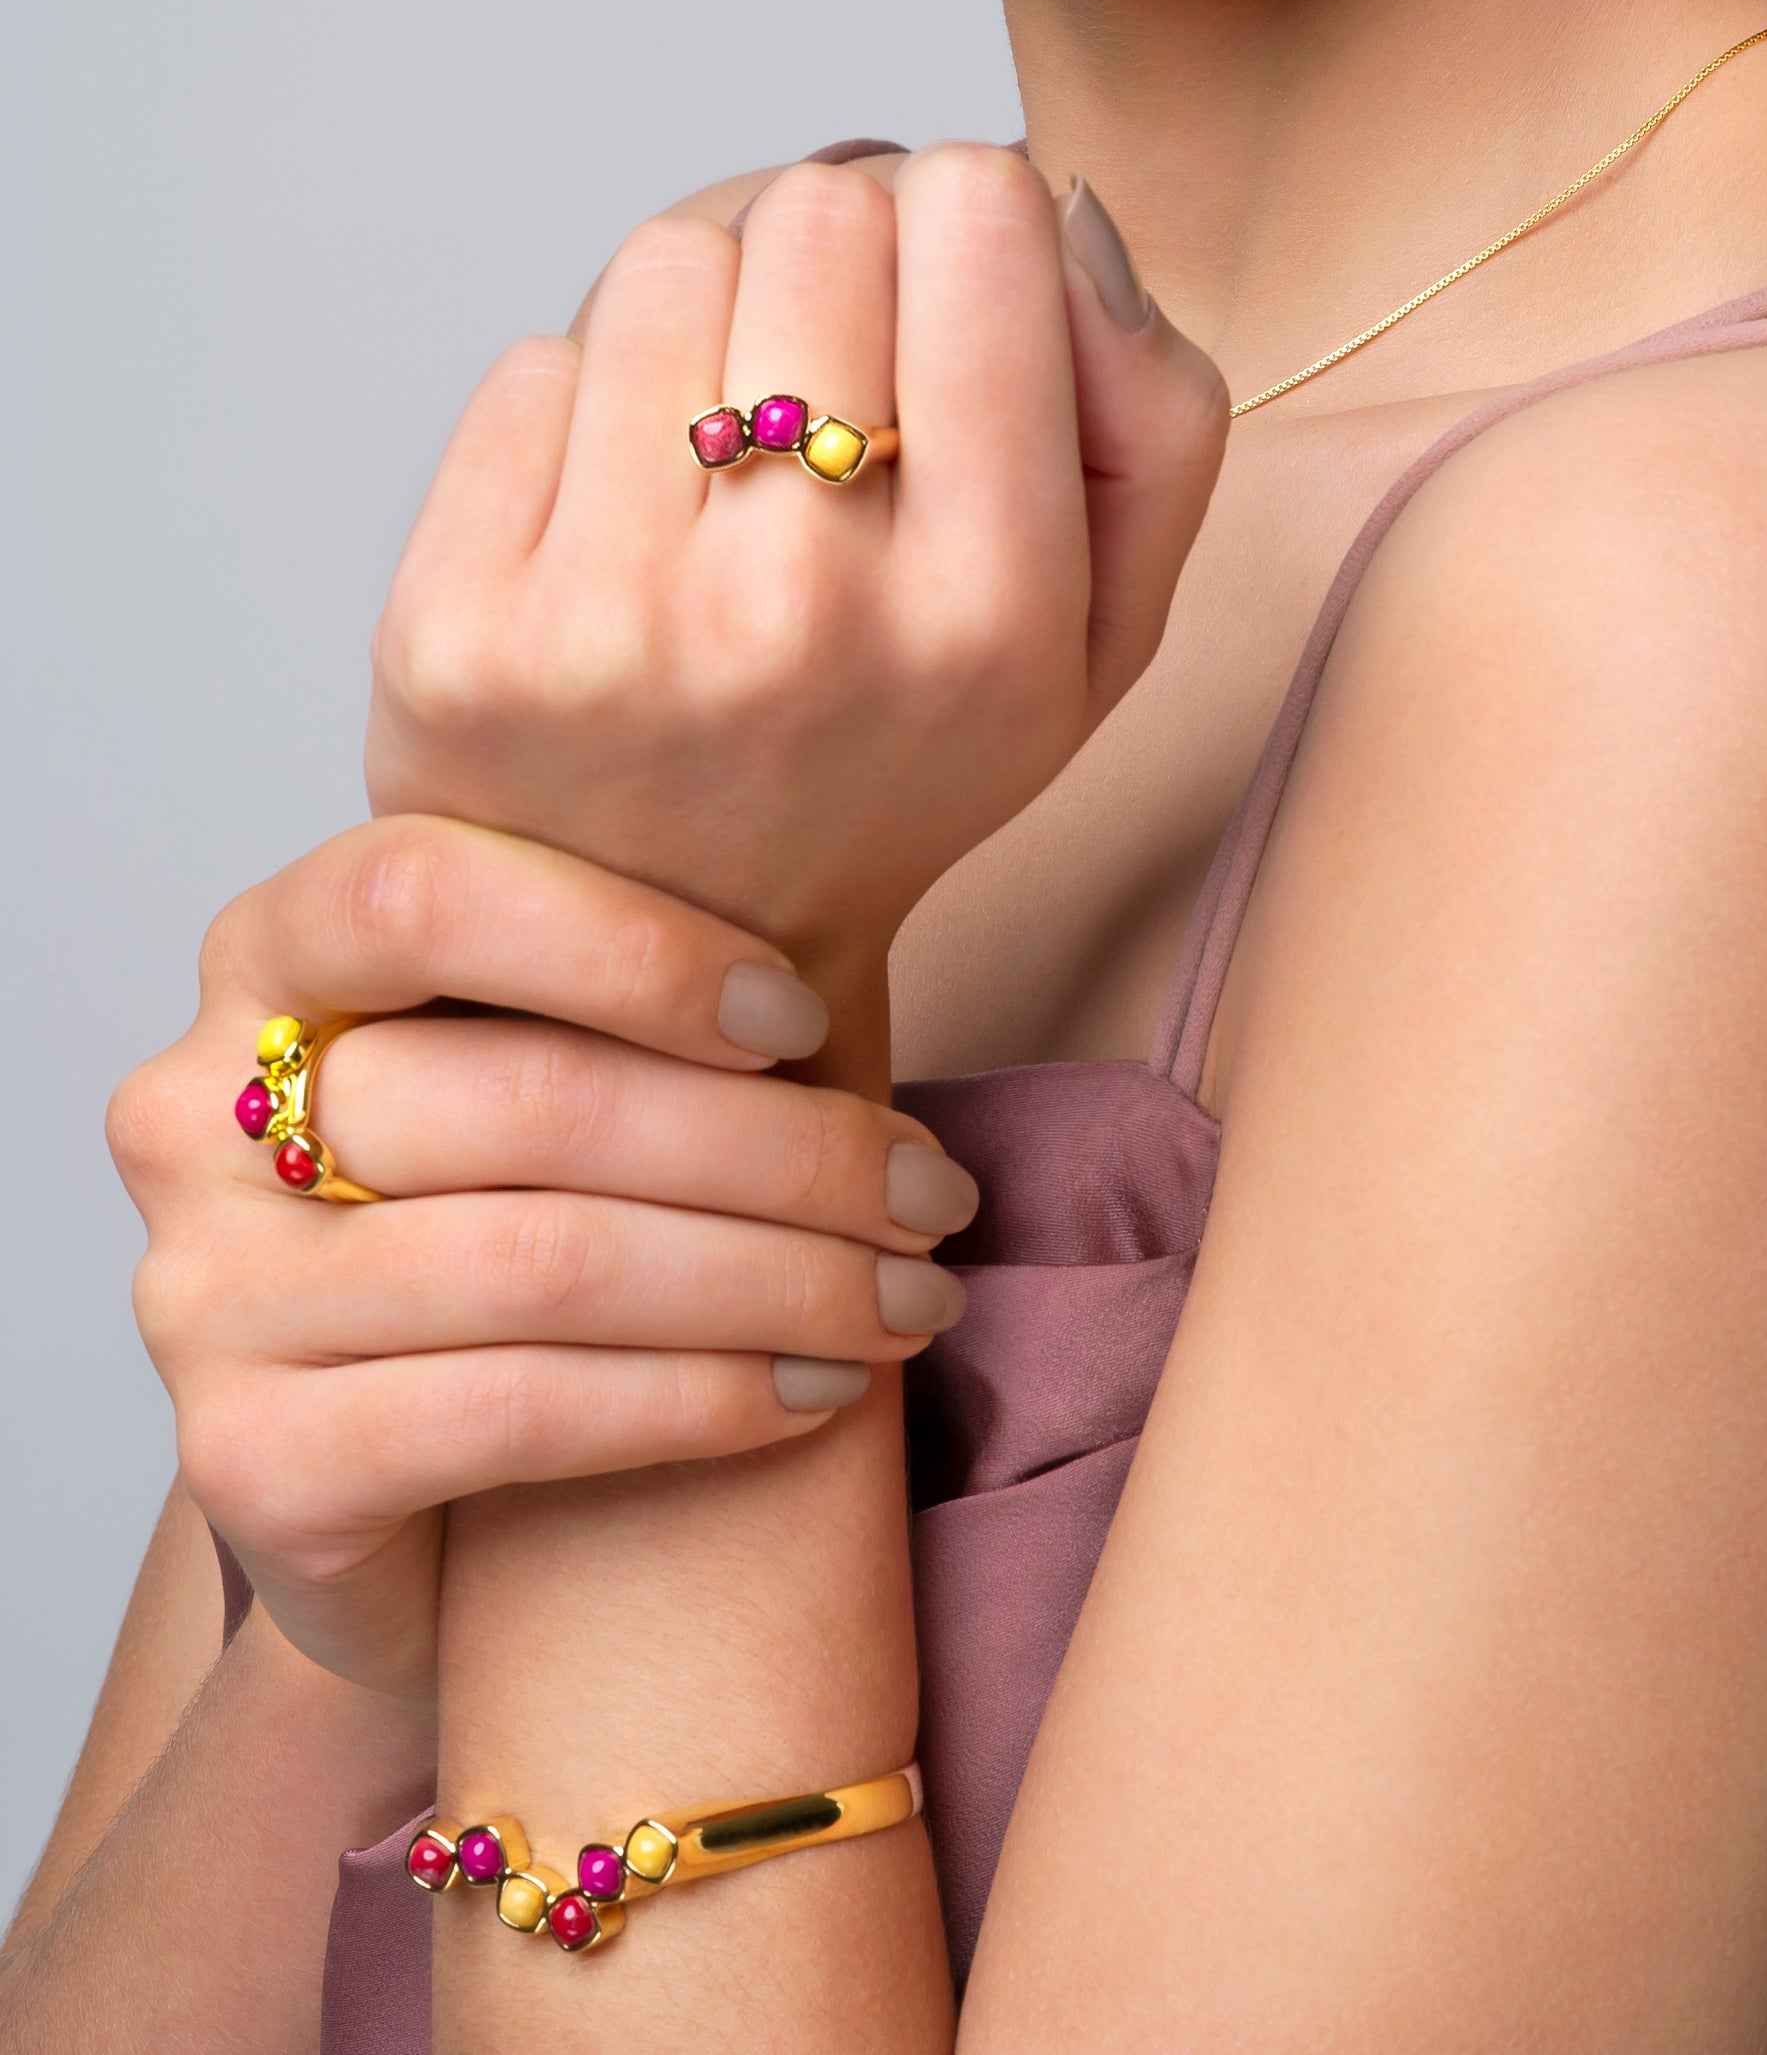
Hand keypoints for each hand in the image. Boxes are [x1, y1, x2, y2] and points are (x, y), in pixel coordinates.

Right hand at [106, 815, 979, 1705]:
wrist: (423, 1521)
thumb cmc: (523, 1226)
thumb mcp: (557, 1065)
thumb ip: (630, 980)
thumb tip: (847, 904)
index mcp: (264, 958)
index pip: (420, 889)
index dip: (629, 945)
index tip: (806, 1012)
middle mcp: (188, 1111)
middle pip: (526, 1097)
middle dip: (777, 1148)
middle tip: (934, 1192)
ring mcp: (200, 1293)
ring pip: (546, 1259)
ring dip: (777, 1280)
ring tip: (913, 1296)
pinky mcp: (246, 1462)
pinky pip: (522, 1407)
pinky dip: (701, 1397)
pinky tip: (816, 1392)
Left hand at [364, 145, 1225, 962]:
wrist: (674, 979)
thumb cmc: (901, 753)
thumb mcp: (1103, 631)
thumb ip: (1156, 413)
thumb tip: (1065, 217)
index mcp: (990, 610)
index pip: (976, 214)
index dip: (967, 216)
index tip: (951, 296)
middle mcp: (802, 614)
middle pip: (818, 208)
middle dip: (835, 256)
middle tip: (834, 364)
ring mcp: (611, 621)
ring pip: (666, 258)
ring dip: (707, 316)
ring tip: (727, 441)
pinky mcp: (456, 625)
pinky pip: (535, 360)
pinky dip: (585, 403)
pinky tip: (621, 514)